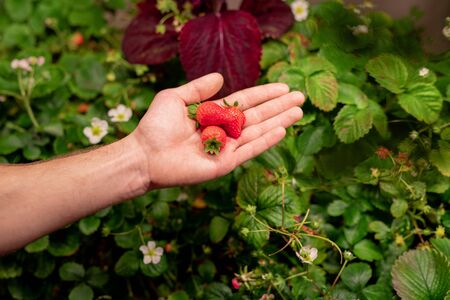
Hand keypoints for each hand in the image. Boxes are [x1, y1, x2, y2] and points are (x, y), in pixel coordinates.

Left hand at [130, 73, 303, 188]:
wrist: (145, 154)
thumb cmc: (156, 126)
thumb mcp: (176, 98)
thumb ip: (198, 88)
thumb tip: (221, 77)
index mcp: (214, 114)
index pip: (246, 102)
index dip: (265, 94)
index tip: (284, 86)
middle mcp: (224, 131)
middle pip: (258, 115)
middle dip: (279, 106)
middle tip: (300, 97)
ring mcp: (226, 148)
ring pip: (258, 131)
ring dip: (279, 120)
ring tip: (299, 111)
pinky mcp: (224, 164)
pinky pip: (249, 150)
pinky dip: (266, 141)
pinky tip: (282, 130)